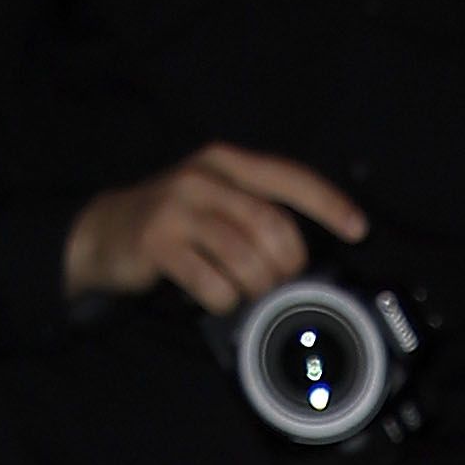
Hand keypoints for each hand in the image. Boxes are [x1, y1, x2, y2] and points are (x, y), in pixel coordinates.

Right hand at [64, 144, 367, 314]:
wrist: (106, 233)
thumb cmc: (175, 225)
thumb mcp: (217, 204)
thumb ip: (256, 214)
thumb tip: (307, 257)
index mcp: (227, 163)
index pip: (290, 176)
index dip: (329, 204)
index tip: (358, 229)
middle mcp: (205, 176)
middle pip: (274, 228)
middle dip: (287, 268)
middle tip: (278, 284)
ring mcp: (179, 207)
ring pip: (247, 260)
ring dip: (257, 290)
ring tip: (246, 294)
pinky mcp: (159, 242)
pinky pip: (215, 284)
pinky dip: (225, 302)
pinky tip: (216, 298)